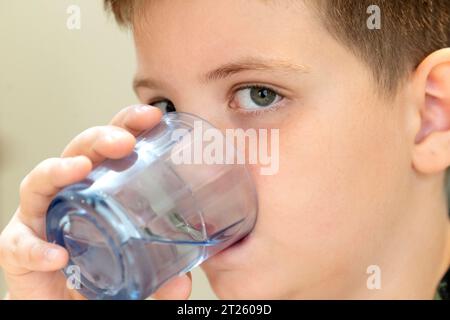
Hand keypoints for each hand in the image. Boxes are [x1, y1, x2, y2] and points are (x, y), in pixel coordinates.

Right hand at [0, 105, 191, 298]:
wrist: (59, 303)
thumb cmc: (94, 271)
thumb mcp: (132, 270)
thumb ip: (158, 278)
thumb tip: (183, 284)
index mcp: (98, 187)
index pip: (112, 147)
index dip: (129, 126)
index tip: (153, 117)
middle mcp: (67, 193)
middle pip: (78, 151)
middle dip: (99, 138)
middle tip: (124, 141)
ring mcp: (39, 217)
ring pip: (40, 181)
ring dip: (59, 170)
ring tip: (80, 168)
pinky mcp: (17, 247)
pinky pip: (20, 243)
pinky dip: (36, 247)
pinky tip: (56, 255)